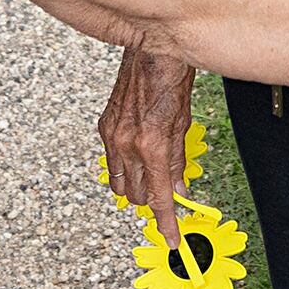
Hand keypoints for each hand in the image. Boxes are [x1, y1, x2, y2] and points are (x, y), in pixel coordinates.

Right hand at [97, 45, 196, 246]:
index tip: (172, 239)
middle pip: (137, 196)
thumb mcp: (184, 124)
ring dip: (137, 189)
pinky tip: (139, 159)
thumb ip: (178, 162)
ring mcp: (113, 135)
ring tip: (153, 180)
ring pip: (120, 184)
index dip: (167, 223)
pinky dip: (126, 168)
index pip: (158, 198)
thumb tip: (180, 190)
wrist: (152, 50)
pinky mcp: (105, 126)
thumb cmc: (172, 79)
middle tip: (169, 199)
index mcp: (152, 145)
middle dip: (153, 203)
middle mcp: (128, 144)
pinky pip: (111, 161)